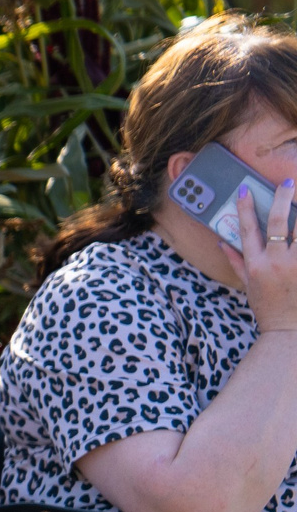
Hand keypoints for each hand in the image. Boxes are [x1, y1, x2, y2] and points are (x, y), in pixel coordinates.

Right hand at [226, 178, 296, 330]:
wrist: (288, 329)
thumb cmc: (267, 307)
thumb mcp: (247, 285)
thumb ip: (236, 261)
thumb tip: (223, 242)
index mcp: (256, 265)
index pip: (247, 230)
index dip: (244, 208)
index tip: (246, 190)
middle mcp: (276, 262)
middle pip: (278, 223)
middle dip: (282, 199)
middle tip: (287, 182)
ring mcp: (296, 265)